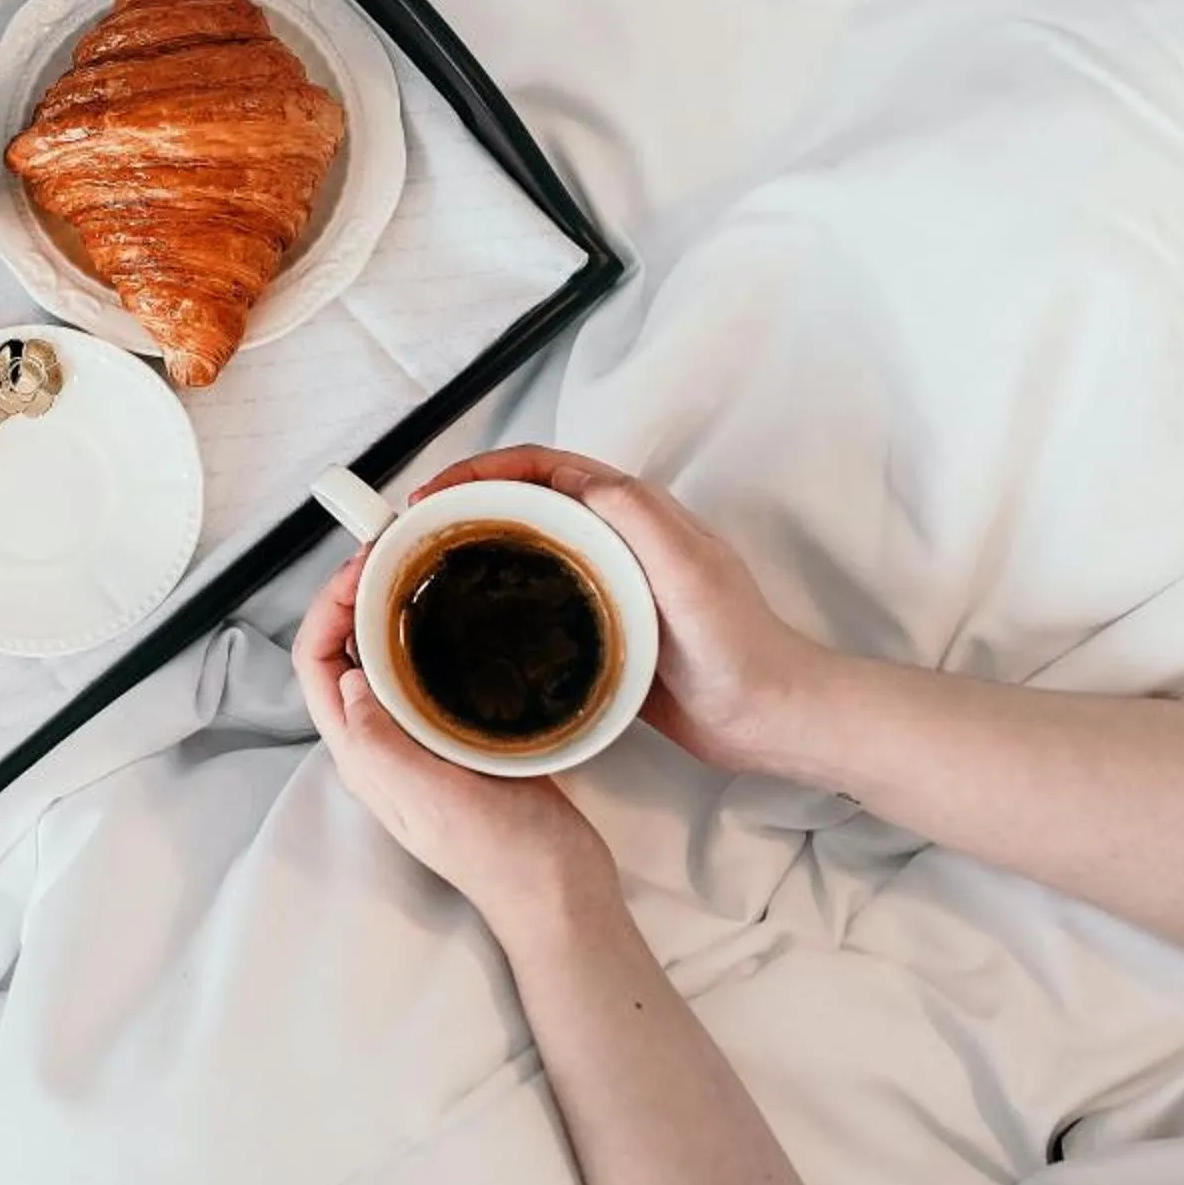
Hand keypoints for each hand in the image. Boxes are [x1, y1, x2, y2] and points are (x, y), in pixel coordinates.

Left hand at [294, 556, 613, 939]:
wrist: (560, 895)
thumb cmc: (502, 855)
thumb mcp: (436, 798)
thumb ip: (383, 744)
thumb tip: (348, 683)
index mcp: (363, 755)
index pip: (316, 666)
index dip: (326, 610)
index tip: (360, 569)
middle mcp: (380, 744)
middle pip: (344, 653)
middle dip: (353, 597)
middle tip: (389, 552)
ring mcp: (418, 741)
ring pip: (384, 659)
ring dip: (389, 610)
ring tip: (416, 568)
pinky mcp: (458, 738)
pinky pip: (426, 673)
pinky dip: (430, 635)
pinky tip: (457, 614)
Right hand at [415, 448, 834, 776]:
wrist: (768, 718)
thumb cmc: (736, 644)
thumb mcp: (688, 569)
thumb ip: (636, 516)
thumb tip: (572, 480)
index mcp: (633, 512)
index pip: (543, 467)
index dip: (482, 470)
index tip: (434, 494)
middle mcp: (616, 539)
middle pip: (525, 500)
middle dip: (465, 502)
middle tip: (415, 532)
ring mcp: (607, 582)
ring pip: (526, 546)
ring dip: (476, 546)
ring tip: (429, 570)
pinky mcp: (602, 626)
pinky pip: (538, 597)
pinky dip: (498, 595)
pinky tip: (473, 622)